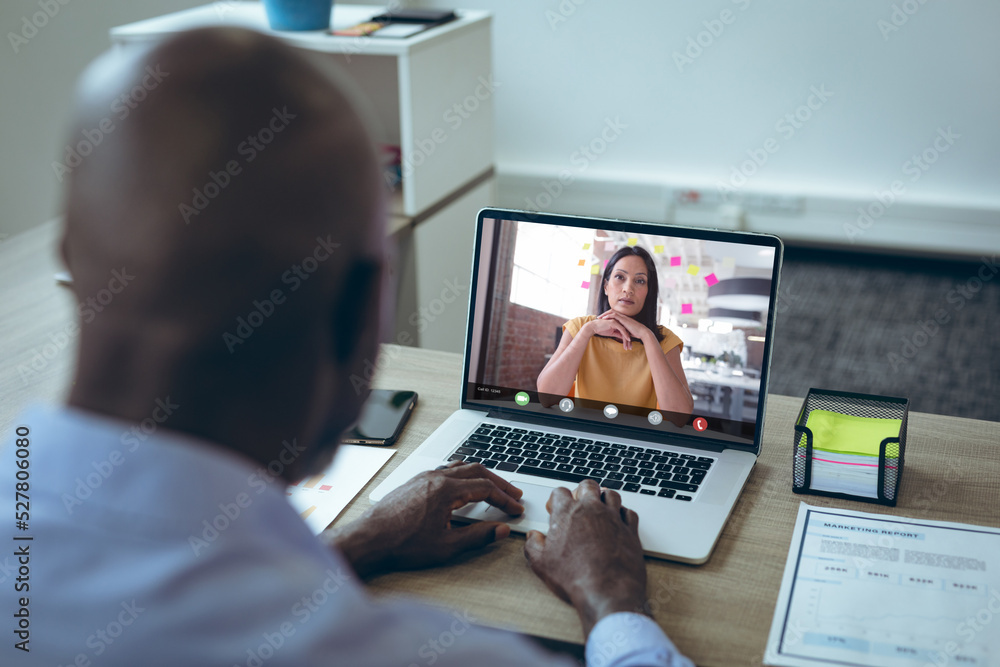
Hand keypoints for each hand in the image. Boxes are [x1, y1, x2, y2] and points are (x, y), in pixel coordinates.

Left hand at [324, 461, 523, 576]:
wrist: (368, 539)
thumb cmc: (402, 544)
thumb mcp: (446, 546)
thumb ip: (478, 537)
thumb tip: (501, 530)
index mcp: (446, 490)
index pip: (486, 488)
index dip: (505, 499)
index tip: (516, 509)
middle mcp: (436, 477)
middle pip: (477, 471)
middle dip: (499, 483)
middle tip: (513, 494)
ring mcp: (424, 477)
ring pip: (461, 467)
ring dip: (481, 476)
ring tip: (494, 487)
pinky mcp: (415, 482)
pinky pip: (446, 470)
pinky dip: (463, 474)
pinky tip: (463, 485)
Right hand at [524, 481, 648, 635]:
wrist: (608, 591)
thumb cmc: (574, 577)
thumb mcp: (541, 564)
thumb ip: (533, 545)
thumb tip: (532, 537)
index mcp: (567, 513)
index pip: (559, 492)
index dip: (555, 499)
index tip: (554, 509)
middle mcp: (591, 509)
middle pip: (588, 486)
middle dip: (582, 491)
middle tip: (579, 503)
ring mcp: (613, 517)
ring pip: (611, 494)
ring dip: (604, 498)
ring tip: (599, 509)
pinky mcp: (630, 529)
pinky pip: (629, 512)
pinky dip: (623, 513)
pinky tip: (618, 521)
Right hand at [587, 315, 630, 349]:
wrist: (593, 327)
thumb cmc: (601, 329)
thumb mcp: (611, 333)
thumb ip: (618, 334)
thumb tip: (623, 338)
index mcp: (618, 323)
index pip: (625, 332)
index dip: (627, 339)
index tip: (629, 346)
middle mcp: (618, 321)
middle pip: (626, 331)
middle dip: (628, 341)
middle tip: (630, 348)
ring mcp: (616, 321)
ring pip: (625, 331)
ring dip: (627, 339)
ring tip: (629, 346)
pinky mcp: (614, 322)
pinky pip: (622, 329)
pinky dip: (625, 334)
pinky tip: (628, 339)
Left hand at [598, 310, 651, 350]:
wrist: (642, 332)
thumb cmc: (637, 333)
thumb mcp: (627, 331)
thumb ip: (623, 331)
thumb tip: (619, 334)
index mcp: (624, 319)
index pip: (614, 315)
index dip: (608, 316)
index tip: (602, 319)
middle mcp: (623, 316)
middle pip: (612, 312)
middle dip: (604, 314)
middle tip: (598, 317)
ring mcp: (624, 317)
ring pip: (612, 312)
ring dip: (605, 314)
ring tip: (599, 317)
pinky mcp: (624, 319)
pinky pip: (615, 315)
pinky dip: (609, 316)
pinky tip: (604, 318)